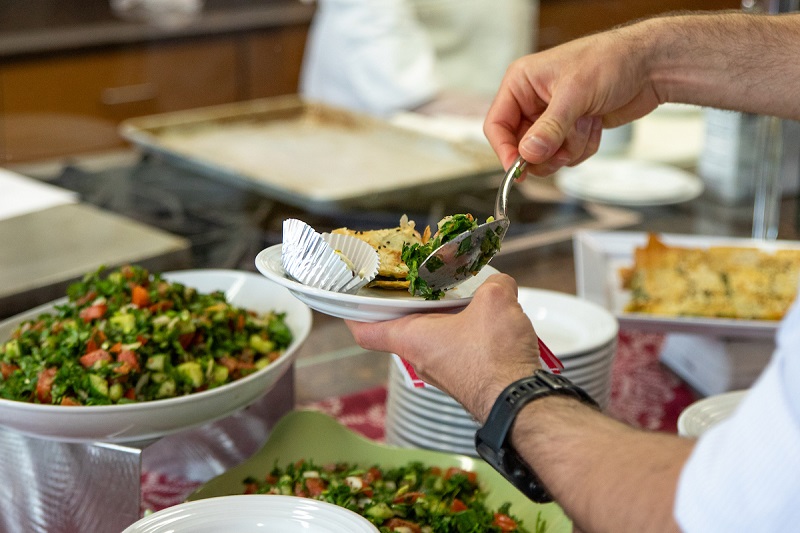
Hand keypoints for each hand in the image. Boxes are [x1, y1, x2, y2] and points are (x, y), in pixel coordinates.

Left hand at [346, 274, 540, 420]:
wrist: (519, 402)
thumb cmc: (494, 358)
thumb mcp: (496, 302)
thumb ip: (494, 284)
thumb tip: (499, 282)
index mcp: (412, 337)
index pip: (366, 331)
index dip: (352, 313)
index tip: (348, 298)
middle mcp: (420, 356)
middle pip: (398, 327)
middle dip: (403, 302)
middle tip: (407, 279)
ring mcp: (441, 369)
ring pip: (428, 337)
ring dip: (436, 316)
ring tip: (448, 291)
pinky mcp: (464, 376)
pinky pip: (452, 348)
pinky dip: (459, 330)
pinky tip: (478, 316)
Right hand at [483, 22, 661, 175]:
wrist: (650, 67)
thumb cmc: (611, 61)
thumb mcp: (575, 94)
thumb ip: (549, 127)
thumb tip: (528, 154)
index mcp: (521, 83)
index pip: (497, 124)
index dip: (505, 150)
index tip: (518, 170)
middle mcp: (532, 101)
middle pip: (521, 146)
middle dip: (546, 152)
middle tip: (563, 149)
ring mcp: (552, 117)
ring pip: (545, 155)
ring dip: (569, 147)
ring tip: (587, 124)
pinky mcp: (571, 129)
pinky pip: (567, 155)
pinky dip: (583, 146)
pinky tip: (596, 124)